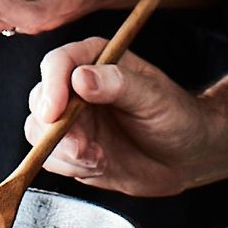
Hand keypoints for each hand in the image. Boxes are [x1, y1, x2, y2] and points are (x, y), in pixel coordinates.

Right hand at [23, 37, 215, 195]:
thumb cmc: (178, 117)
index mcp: (97, 60)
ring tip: (99, 159)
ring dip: (64, 152)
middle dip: (56, 129)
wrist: (189, 156)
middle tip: (83, 149)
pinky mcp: (71, 148)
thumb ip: (119, 84)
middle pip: (41, 100)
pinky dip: (69, 167)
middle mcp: (77, 87)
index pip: (58, 64)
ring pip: (39, 131)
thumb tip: (81, 78)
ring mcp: (72, 119)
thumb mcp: (154, 97)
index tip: (55, 113)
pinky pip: (50, 157)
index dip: (52, 87)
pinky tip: (99, 165)